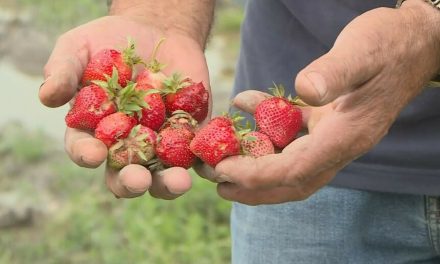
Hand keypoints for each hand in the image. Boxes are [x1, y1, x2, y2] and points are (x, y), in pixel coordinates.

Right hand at [39, 15, 209, 198]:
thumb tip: (47, 96)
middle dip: (131, 182)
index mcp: (94, 130)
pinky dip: (202, 162)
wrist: (157, 31)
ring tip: (179, 182)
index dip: (86, 154)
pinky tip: (208, 164)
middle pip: (125, 174)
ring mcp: (159, 142)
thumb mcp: (79, 48)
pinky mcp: (189, 134)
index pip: (85, 149)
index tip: (93, 154)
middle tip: (137, 181)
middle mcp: (126, 143)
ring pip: (162, 173)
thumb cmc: (111, 41)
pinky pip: (196, 153)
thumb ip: (63, 70)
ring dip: (169, 183)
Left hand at [202, 1, 439, 204]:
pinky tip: (246, 105)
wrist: (413, 42)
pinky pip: (294, 134)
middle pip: (292, 181)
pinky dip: (267, 128)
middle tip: (215, 182)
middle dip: (253, 187)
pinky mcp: (328, 121)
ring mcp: (335, 135)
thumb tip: (305, 89)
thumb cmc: (389, 44)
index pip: (296, 170)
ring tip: (221, 162)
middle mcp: (341, 144)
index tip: (222, 170)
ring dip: (256, 167)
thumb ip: (335, 72)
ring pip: (291, 164)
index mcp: (347, 136)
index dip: (257, 175)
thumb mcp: (362, 52)